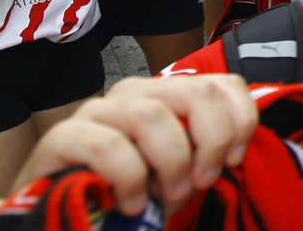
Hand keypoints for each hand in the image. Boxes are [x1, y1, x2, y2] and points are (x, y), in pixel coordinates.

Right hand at [12, 74, 258, 213]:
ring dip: (170, 163)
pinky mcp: (61, 137)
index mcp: (168, 94)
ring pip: (152, 116)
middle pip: (195, 93)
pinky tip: (133, 203)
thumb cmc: (134, 195)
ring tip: (165, 197)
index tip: (233, 161)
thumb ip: (209, 150)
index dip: (240, 120)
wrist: (67, 221)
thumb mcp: (184, 172)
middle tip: (199, 183)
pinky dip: (130, 178)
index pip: (223, 84)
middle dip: (208, 142)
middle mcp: (134, 93)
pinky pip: (107, 145)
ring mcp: (96, 110)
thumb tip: (241, 144)